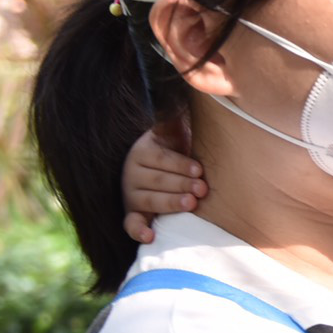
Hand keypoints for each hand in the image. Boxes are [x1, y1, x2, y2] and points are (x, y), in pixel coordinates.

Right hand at [121, 117, 206, 243]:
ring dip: (169, 203)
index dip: (180, 165)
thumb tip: (179, 94)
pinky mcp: (133, 214)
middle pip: (156, 181)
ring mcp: (131, 195)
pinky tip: (151, 237)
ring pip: (148, 200)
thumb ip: (174, 117)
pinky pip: (131, 224)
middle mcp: (132, 173)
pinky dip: (138, 231)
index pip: (161, 159)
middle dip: (180, 185)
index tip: (199, 170)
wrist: (169, 170)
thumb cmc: (179, 149)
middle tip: (202, 190)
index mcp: (143, 151)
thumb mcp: (175, 130)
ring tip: (190, 204)